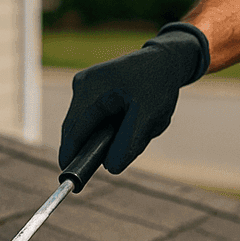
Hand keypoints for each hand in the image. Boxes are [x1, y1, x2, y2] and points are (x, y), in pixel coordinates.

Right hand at [59, 24, 208, 174]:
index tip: (72, 181)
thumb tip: (110, 168)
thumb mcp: (148, 117)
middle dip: (101, 144)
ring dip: (110, 134)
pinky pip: (97, 116)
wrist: (167, 58)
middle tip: (129, 145)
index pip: (73, 133)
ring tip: (140, 124)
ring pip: (90, 125)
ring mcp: (86, 86)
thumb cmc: (158, 84)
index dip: (72, 158)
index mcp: (90, 90)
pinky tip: (135, 116)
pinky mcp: (93, 89)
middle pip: (80, 130)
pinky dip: (113, 124)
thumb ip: (128, 143)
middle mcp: (82, 85)